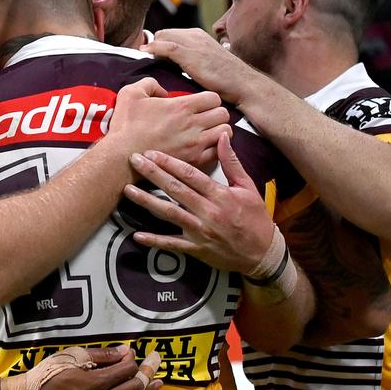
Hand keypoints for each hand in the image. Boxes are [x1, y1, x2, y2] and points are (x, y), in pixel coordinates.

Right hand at [27, 346, 160, 389]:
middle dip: (145, 375)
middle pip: (131, 389)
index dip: (133, 361)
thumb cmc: (48, 375)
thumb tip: (126, 352)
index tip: (134, 354)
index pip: (124, 372)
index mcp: (92, 383)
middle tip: (154, 365)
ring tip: (157, 384)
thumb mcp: (73, 357)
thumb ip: (101, 356)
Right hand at [108, 77, 230, 170]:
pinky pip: (218, 153)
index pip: (214, 97)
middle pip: (223, 114)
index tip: (201, 103)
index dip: (209, 99)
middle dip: (216, 113)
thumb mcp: (131, 93)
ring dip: (219, 130)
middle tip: (207, 117)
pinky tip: (205, 146)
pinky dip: (215, 148)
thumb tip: (162, 90)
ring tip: (209, 131)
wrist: (121, 157)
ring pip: (226, 133)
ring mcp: (195, 144)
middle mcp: (193, 125)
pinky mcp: (193, 161)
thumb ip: (150, 83)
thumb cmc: (125, 126)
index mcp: (182, 106)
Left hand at [125, 133, 276, 274]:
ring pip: (169, 214)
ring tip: (128, 190)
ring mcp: (200, 232)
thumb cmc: (255, 217)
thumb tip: (223, 136)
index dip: (170, 163)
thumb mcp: (248, 187)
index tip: (152, 152)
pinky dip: (154, 241)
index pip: (191, 175)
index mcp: (220, 195)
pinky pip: (171, 245)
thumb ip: (232, 162)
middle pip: (175, 190)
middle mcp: (208, 212)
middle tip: (134, 161)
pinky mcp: (195, 249)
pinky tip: (136, 235)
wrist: (262, 253)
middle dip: (153, 174)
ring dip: (147, 202)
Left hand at [142, 28, 259, 105]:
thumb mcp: (208, 63)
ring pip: (163, 37)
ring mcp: (193, 43)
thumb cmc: (227, 79)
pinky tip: (146, 52)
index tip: (154, 56)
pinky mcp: (191, 54)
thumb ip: (193, 59)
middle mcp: (195, 35)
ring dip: (153, 47)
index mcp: (199, 36)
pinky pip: (166, 47)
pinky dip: (154, 48)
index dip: (161, 44)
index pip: (171, 34)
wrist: (242, 84)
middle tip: (151, 60)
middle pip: (164, 33)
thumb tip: (176, 64)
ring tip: (147, 58)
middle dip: (155, 45)